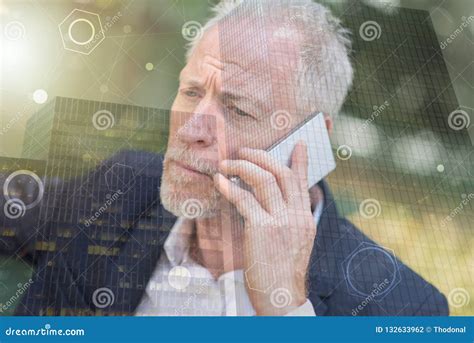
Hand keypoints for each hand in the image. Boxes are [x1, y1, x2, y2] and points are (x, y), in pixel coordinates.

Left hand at [213, 141, 315, 314]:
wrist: (281, 299)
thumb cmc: (282, 273)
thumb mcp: (295, 244)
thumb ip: (289, 220)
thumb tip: (276, 203)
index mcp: (305, 219)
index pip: (303, 182)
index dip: (300, 160)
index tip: (297, 144)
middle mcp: (296, 216)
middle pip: (282, 173)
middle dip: (261, 157)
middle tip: (245, 152)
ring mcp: (281, 221)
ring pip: (263, 179)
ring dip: (242, 167)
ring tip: (227, 164)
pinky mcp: (262, 229)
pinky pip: (244, 199)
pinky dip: (229, 187)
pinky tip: (219, 182)